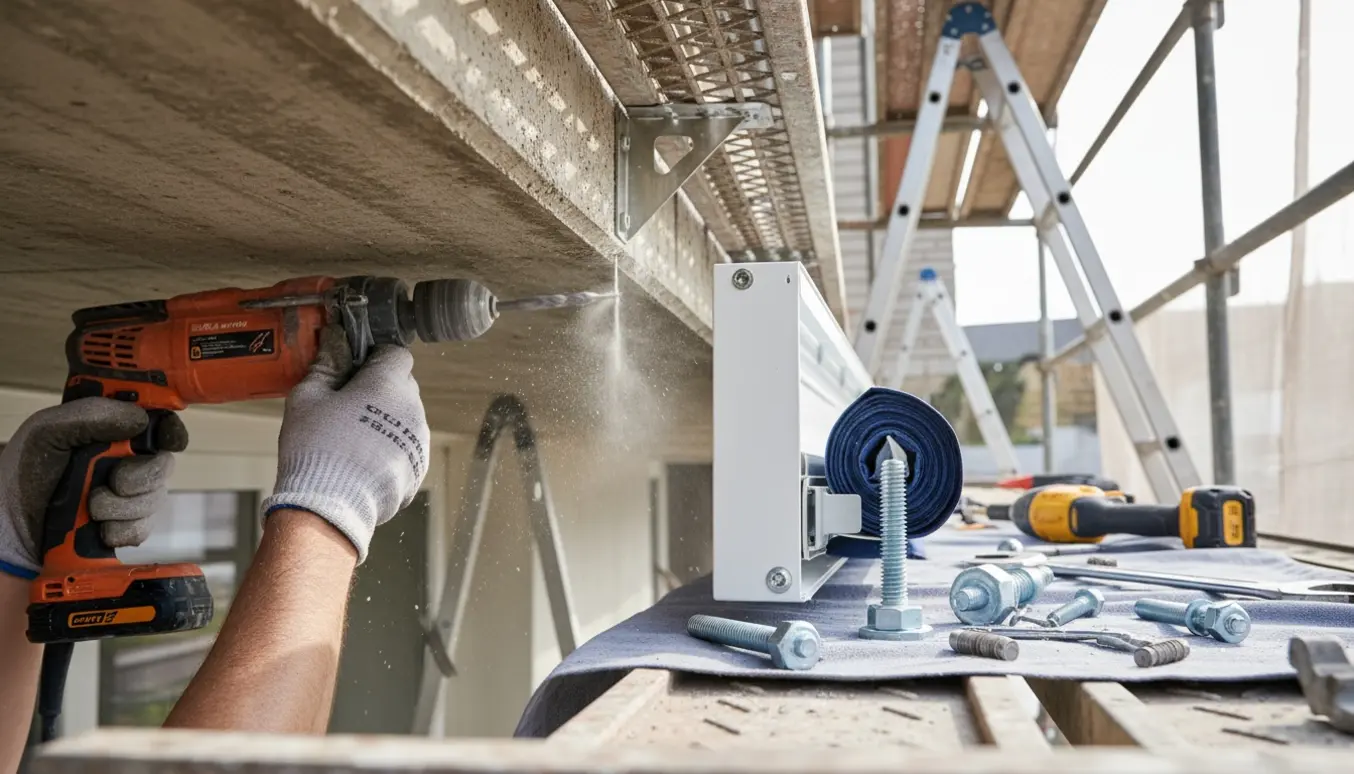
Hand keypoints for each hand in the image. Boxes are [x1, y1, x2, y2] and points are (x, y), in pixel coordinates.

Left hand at [0, 399, 188, 577]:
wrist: (11, 537)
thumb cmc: (22, 480)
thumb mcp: (45, 433)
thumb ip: (90, 415)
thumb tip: (140, 418)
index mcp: (108, 434)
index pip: (157, 424)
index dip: (169, 430)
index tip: (167, 439)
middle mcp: (123, 463)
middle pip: (163, 463)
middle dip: (138, 476)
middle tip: (113, 482)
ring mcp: (128, 498)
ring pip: (155, 498)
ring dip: (121, 507)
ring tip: (90, 509)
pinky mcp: (126, 528)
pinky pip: (144, 528)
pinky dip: (119, 530)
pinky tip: (98, 529)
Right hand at [262, 326, 429, 563]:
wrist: (330, 506)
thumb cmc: (315, 447)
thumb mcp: (308, 398)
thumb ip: (326, 365)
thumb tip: (335, 341)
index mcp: (388, 384)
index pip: (397, 354)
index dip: (375, 358)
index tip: (355, 370)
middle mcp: (413, 409)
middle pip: (402, 386)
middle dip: (379, 389)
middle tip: (346, 405)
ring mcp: (419, 441)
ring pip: (406, 418)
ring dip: (385, 421)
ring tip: (351, 439)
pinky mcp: (418, 469)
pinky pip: (406, 448)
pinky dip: (389, 450)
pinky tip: (361, 462)